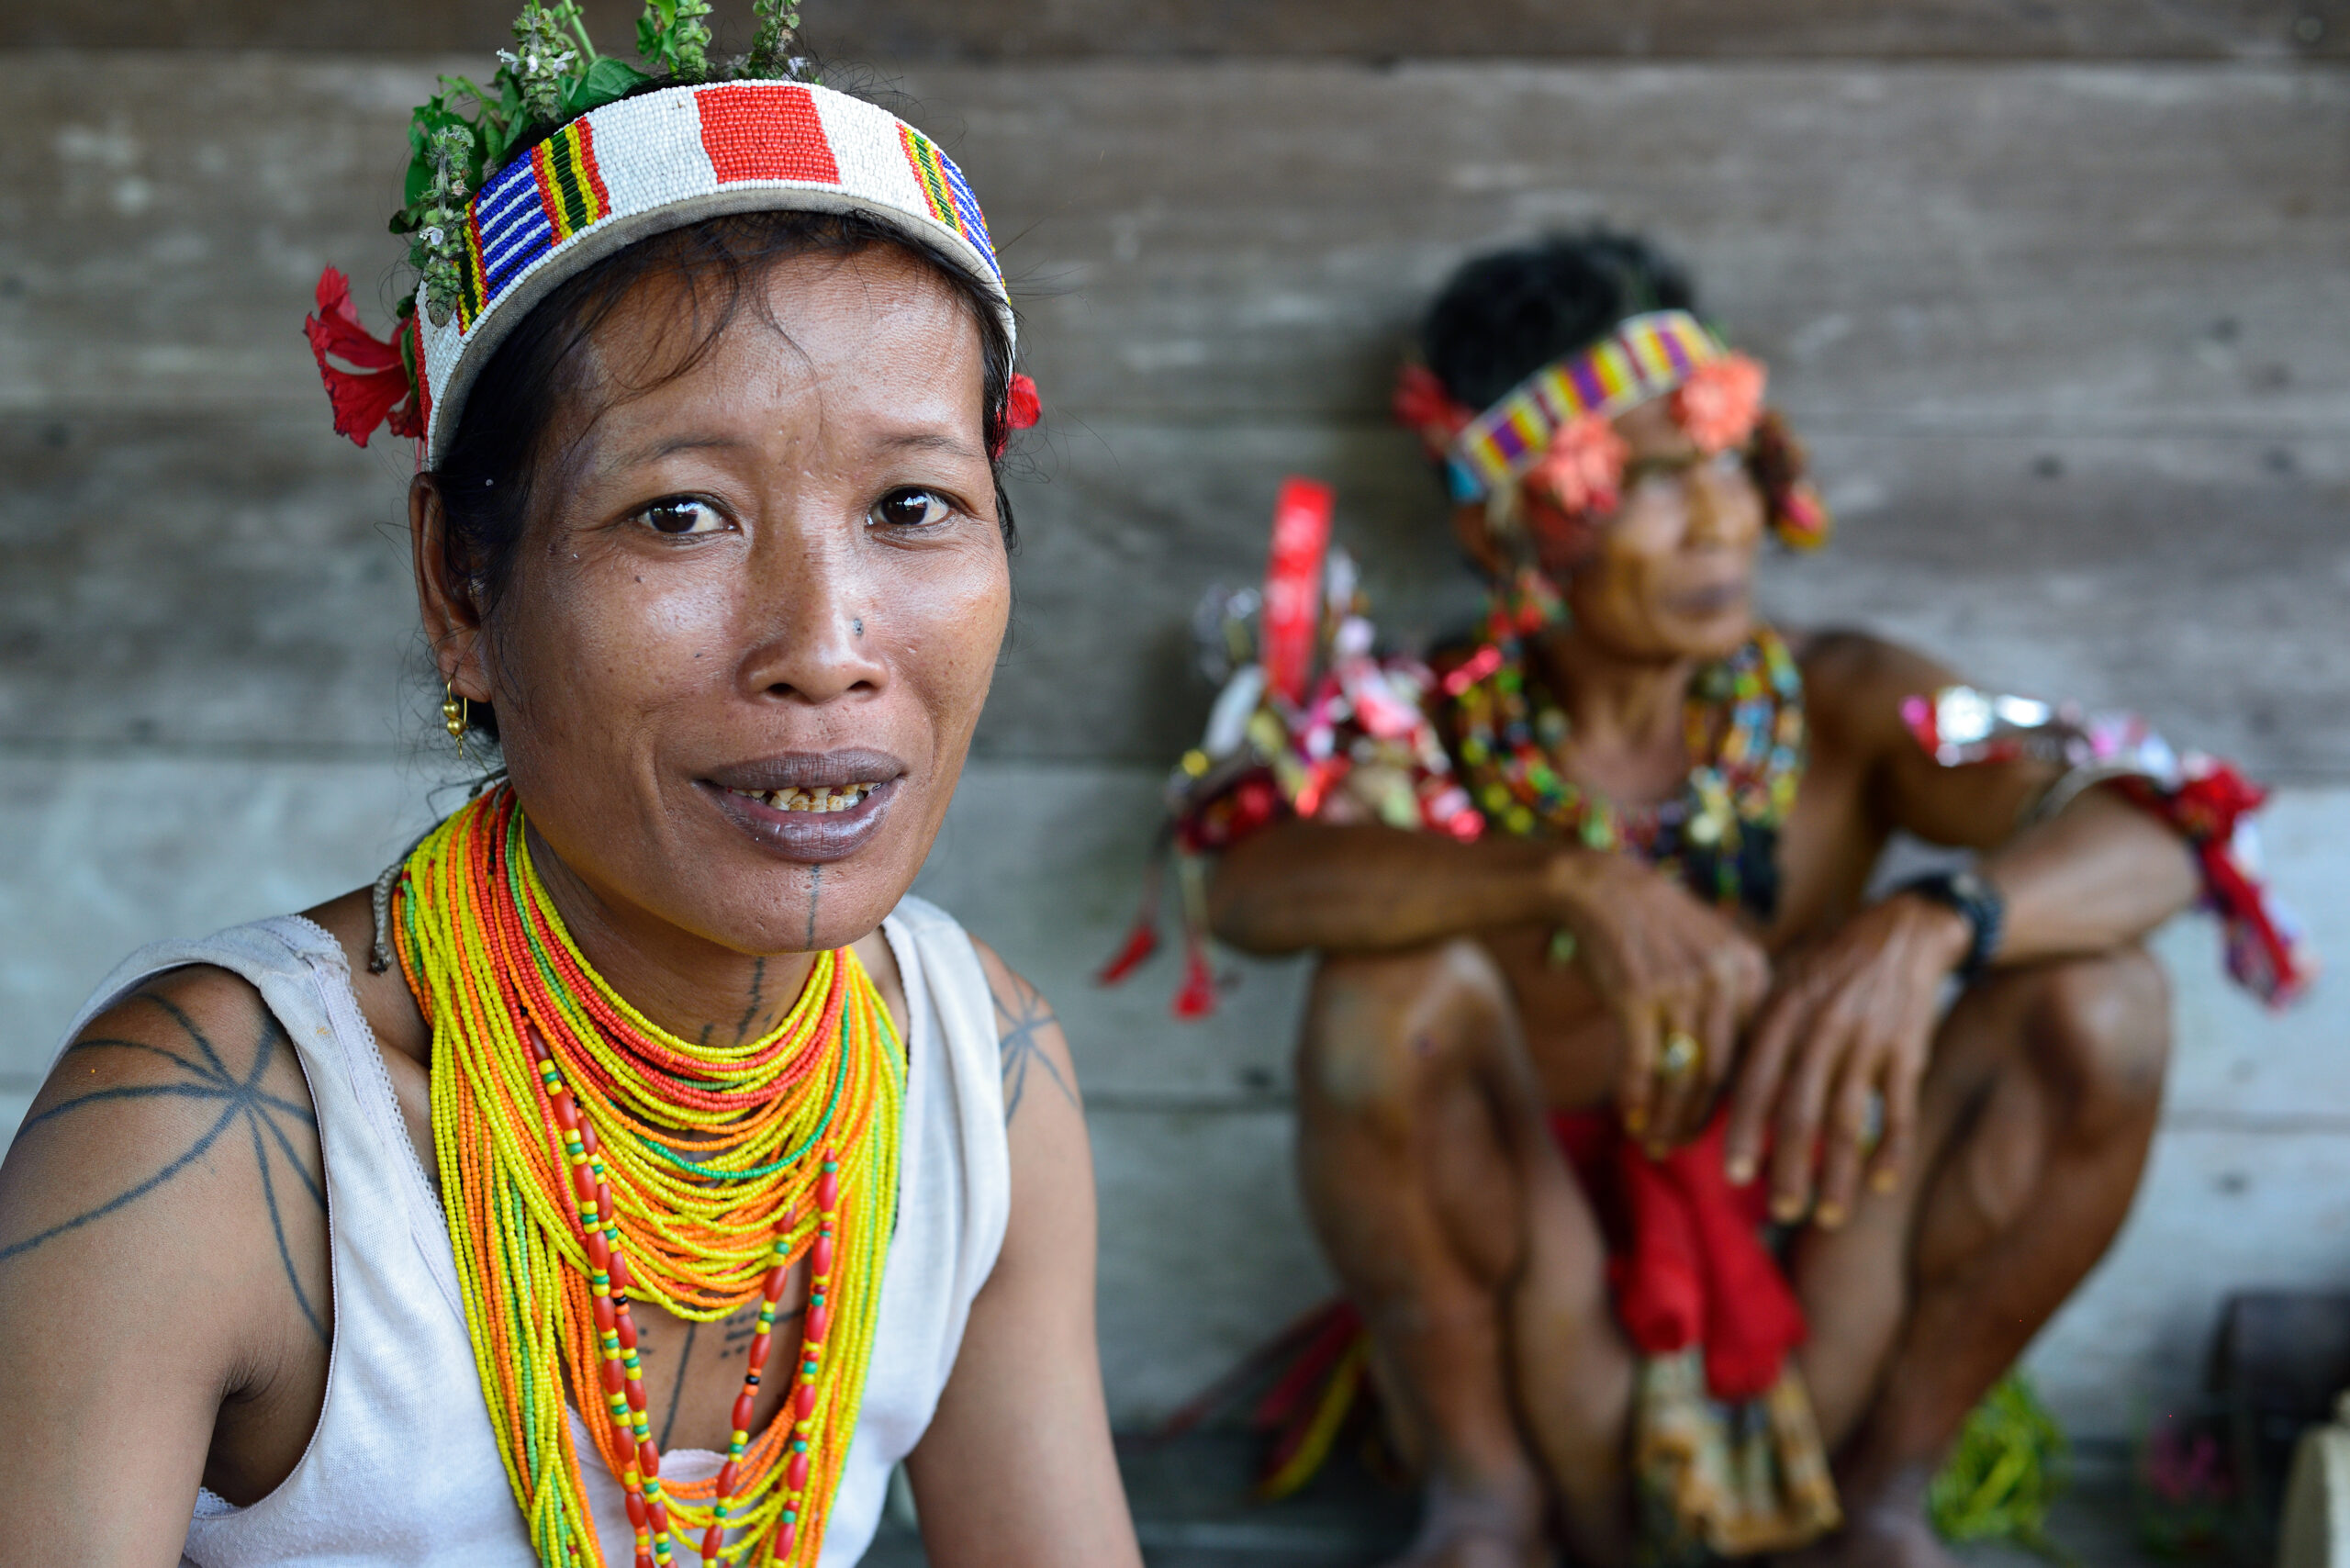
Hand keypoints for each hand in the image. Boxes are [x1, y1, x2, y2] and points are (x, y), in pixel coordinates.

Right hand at [1550, 851, 1769, 1149]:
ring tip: (1653, 1142)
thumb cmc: (1653, 924)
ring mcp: (1681, 988)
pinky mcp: (1637, 996)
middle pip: (1720, 1072)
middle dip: (1697, 1120)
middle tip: (1680, 1145)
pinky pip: (1642, 1064)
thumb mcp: (1710, 947)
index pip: (1753, 1050)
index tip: (1718, 1125)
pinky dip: (1635, 1098)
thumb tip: (1731, 1070)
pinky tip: (1628, 1118)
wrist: (1600, 885)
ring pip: (1682, 1075)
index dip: (1736, 1098)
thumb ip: (1730, 997)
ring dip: (1665, 1118)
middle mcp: (1722, 979)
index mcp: (1751, 969)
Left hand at [1723, 892, 1974, 1226]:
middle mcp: (1823, 1029)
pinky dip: (1891, 1151)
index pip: (1756, 1081)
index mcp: (1784, 1012)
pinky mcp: (1908, 1053)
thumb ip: (1755, 1031)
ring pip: (1849, 1121)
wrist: (1901, 931)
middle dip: (1790, 1168)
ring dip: (1839, 1175)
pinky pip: (1899, 1112)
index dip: (1743, 1130)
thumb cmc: (1827, 964)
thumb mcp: (1782, 981)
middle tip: (1779, 1211)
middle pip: (1801, 1111)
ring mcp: (1868, 1043)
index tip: (1733, 1174)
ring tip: (1828, 1216)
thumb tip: (1713, 1086)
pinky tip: (1880, 1185)